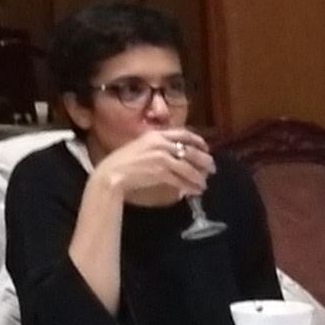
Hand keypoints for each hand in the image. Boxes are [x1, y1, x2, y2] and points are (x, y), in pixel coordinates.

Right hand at [99, 129, 214, 209]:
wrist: (112, 174)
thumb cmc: (123, 161)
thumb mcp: (141, 146)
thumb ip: (158, 146)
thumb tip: (176, 155)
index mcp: (156, 135)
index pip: (183, 133)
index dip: (197, 140)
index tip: (205, 148)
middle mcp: (160, 143)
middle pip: (190, 150)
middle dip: (204, 160)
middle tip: (212, 168)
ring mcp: (161, 158)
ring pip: (188, 167)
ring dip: (198, 177)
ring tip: (203, 184)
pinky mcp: (161, 172)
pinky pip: (181, 179)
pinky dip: (189, 186)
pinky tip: (194, 191)